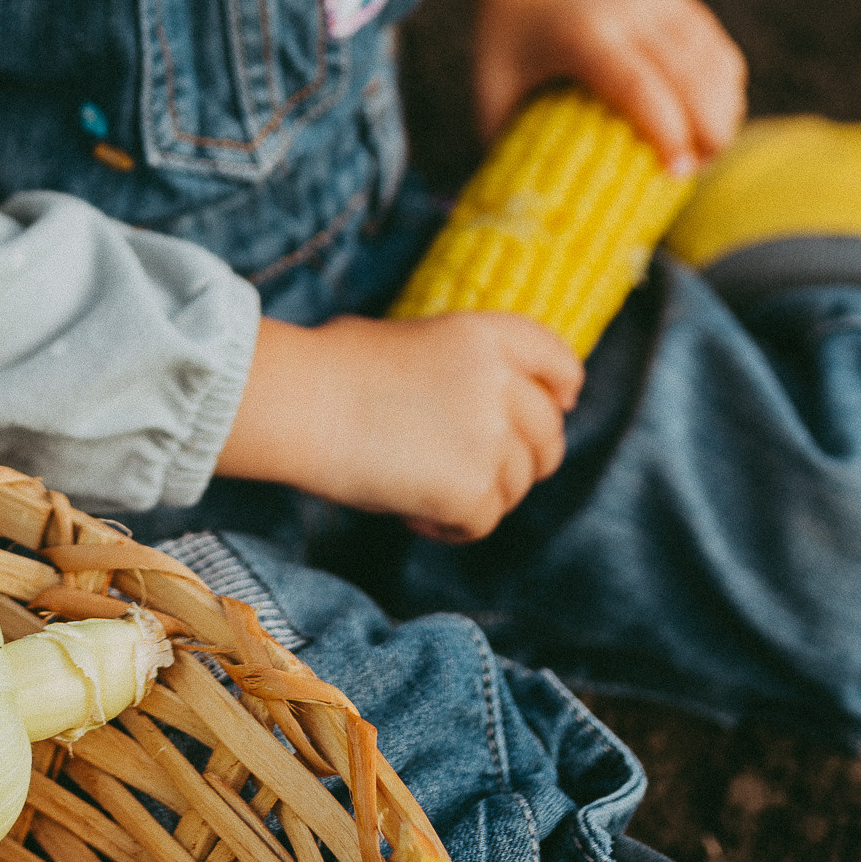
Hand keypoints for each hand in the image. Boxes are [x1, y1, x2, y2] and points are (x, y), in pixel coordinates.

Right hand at [216, 310, 582, 539]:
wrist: (300, 402)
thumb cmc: (332, 367)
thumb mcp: (413, 340)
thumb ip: (462, 367)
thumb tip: (479, 400)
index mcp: (487, 336)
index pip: (558, 362)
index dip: (561, 391)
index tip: (557, 407)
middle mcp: (501, 383)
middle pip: (548, 436)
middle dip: (524, 461)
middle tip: (478, 474)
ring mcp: (491, 438)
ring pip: (516, 486)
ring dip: (478, 495)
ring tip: (420, 489)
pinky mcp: (472, 489)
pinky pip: (481, 522)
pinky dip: (450, 525)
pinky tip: (409, 511)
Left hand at [461, 0, 746, 174]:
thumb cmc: (507, 44)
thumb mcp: (492, 89)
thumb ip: (509, 142)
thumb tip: (531, 206)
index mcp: (581, 31)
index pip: (638, 83)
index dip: (665, 131)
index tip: (677, 174)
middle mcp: (626, 5)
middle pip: (689, 74)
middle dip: (706, 130)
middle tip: (694, 171)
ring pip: (713, 61)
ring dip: (722, 112)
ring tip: (706, 151)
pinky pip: (716, 47)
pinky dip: (723, 87)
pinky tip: (711, 118)